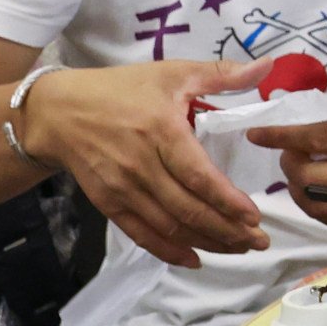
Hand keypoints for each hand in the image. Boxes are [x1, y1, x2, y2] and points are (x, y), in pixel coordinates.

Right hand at [13, 58, 269, 270]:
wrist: (59, 112)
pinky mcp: (108, 203)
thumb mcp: (171, 73)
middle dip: (228, 231)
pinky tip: (195, 259)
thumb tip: (266, 66)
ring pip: (169, 226)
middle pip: (188, 209)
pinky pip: (141, 234)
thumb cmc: (121, 89)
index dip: (227, 201)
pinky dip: (169, 251)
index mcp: (161, 131)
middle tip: (259, 241)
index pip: (198, 176)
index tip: (254, 217)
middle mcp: (141, 165)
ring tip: (239, 249)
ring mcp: (122, 188)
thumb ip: (220, 74)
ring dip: (207, 242)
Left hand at [260, 93, 326, 205]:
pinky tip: (313, 188)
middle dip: (289, 165)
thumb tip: (301, 112)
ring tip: (298, 171)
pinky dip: (315, 204)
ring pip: (319, 204)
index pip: (319, 137)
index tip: (258, 134)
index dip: (283, 137)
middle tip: (289, 152)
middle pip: (312, 178)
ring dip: (298, 188)